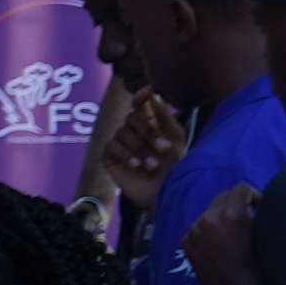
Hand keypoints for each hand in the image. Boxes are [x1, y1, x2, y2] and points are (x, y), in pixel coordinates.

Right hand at [84, 80, 186, 213]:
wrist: (166, 194)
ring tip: (152, 166)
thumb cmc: (175, 167)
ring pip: (122, 132)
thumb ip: (164, 114)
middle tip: (163, 149)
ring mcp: (120, 144)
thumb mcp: (176, 137)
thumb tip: (150, 90)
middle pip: (131, 117)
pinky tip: (136, 165)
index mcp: (149, 123)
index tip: (147, 92)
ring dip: (140, 148)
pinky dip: (126, 154)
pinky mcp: (110, 157)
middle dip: (148, 132)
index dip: (141, 97)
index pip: (139, 104)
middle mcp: (133, 132)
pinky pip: (112, 146)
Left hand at [180, 181, 265, 284]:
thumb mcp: (263, 231)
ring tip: (231, 234)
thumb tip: (254, 201)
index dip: (253, 196)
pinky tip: (218, 245)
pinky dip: (208, 231)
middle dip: (235, 205)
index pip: (241, 188)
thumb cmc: (260, 264)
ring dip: (220, 217)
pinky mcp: (186, 242)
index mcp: (231, 213)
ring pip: (209, 212)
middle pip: (222, 197)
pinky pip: (198, 227)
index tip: (258, 208)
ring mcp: (194, 230)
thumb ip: (256, 211)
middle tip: (245, 220)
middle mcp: (209, 217)